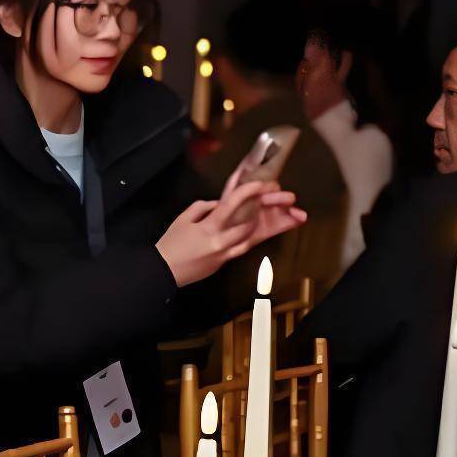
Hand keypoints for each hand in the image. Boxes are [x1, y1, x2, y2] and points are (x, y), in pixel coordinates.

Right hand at [154, 167, 307, 287]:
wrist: (162, 273)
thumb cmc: (170, 244)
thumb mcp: (183, 219)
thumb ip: (203, 207)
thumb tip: (219, 204)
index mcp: (209, 227)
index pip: (233, 204)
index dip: (249, 191)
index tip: (263, 183)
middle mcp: (221, 241)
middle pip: (251, 222)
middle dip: (270, 208)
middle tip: (287, 197)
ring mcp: (225, 254)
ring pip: (254, 237)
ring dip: (272, 225)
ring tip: (293, 216)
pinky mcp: (224, 262)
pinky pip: (244, 247)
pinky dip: (258, 237)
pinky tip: (272, 230)